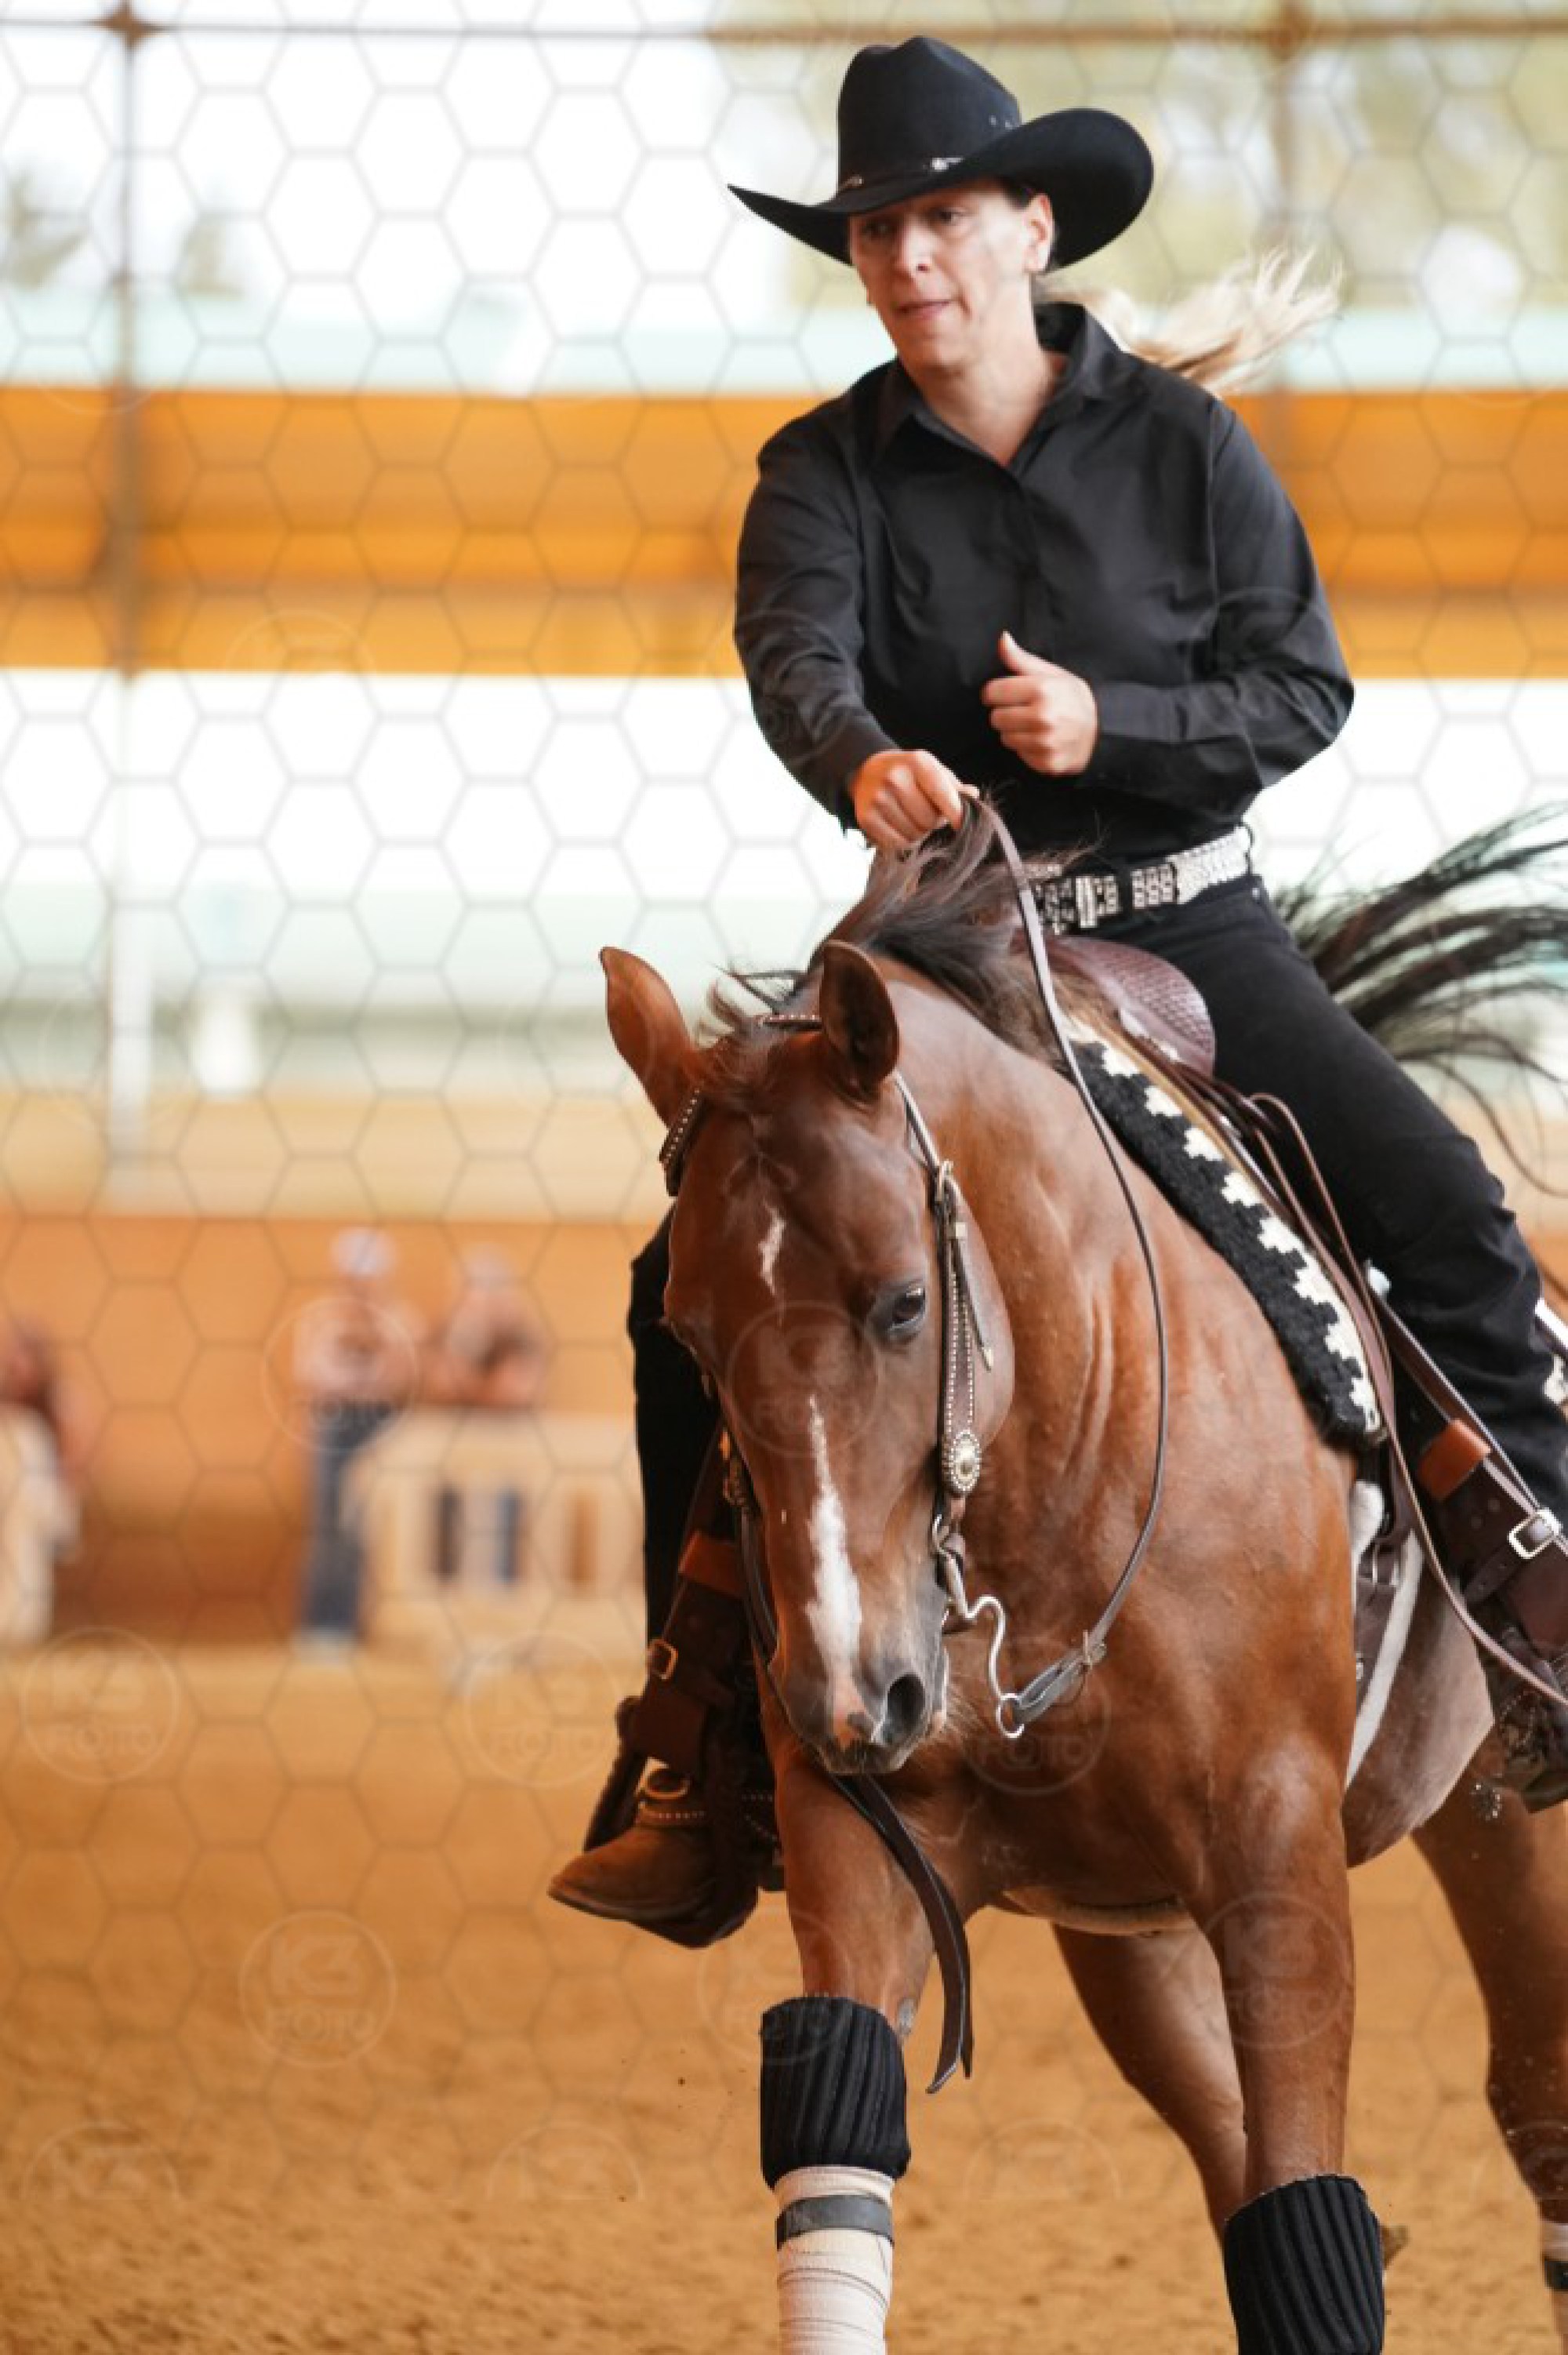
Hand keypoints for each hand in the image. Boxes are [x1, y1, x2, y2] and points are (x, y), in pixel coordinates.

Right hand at [849, 748, 976, 851]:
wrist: (866, 771)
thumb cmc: (906, 772)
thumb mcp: (930, 769)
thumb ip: (952, 785)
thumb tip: (973, 796)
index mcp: (917, 762)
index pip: (942, 793)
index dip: (956, 813)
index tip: (962, 825)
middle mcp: (895, 779)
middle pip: (930, 820)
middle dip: (934, 822)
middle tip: (926, 813)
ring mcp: (878, 799)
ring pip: (915, 834)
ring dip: (920, 833)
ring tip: (912, 818)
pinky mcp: (866, 818)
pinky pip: (899, 843)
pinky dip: (906, 841)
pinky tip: (901, 827)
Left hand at [981, 630, 1098, 775]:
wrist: (1102, 732)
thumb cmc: (1073, 699)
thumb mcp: (1052, 674)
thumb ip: (1021, 659)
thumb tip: (1002, 639)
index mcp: (1042, 690)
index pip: (993, 692)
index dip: (996, 692)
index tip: (1005, 694)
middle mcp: (1043, 717)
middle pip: (995, 717)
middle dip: (1006, 713)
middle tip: (1024, 711)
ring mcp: (1045, 742)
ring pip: (1005, 738)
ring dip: (1014, 732)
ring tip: (1035, 725)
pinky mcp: (1046, 762)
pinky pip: (1019, 754)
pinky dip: (1027, 749)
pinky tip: (1042, 740)